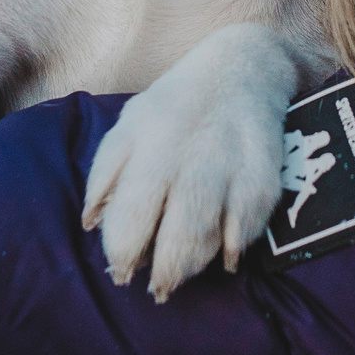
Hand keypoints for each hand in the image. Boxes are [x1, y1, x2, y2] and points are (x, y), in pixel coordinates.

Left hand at [81, 24, 299, 297]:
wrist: (244, 65)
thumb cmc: (176, 105)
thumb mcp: (130, 124)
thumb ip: (107, 173)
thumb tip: (90, 224)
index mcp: (147, 142)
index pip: (129, 214)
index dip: (122, 252)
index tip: (121, 271)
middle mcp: (188, 154)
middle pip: (174, 231)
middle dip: (162, 270)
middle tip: (156, 289)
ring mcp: (229, 163)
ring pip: (210, 232)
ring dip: (193, 264)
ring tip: (181, 277)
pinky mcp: (264, 169)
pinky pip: (249, 221)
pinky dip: (237, 246)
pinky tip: (227, 258)